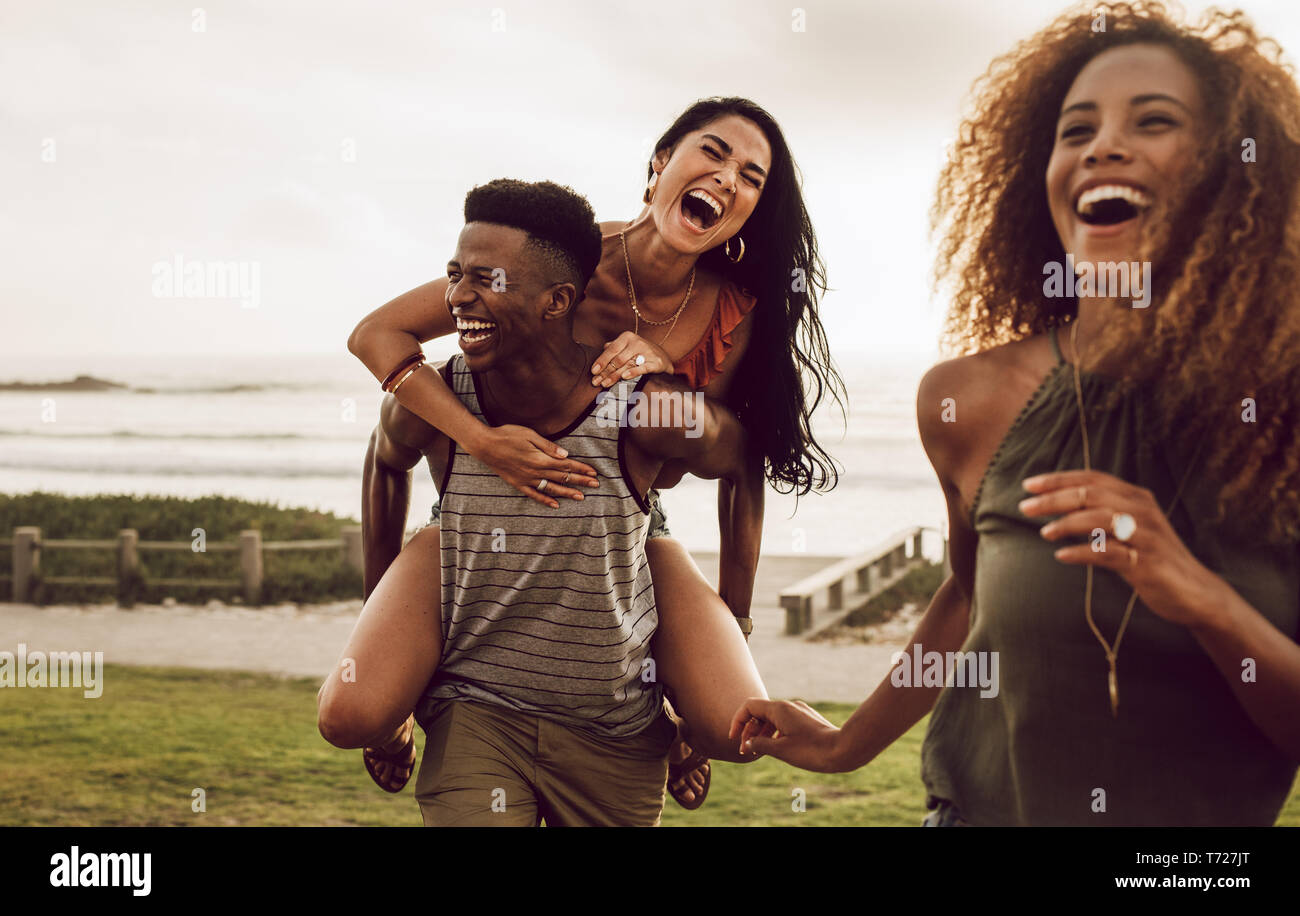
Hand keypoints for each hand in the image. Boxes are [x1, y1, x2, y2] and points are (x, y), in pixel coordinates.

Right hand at [468, 424, 599, 508]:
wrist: (484, 445)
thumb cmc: (507, 435)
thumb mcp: (529, 435)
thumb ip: (548, 447)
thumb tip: (565, 455)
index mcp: (540, 459)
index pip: (566, 465)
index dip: (581, 468)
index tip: (593, 472)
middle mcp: (536, 472)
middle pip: (562, 477)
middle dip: (580, 481)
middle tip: (595, 485)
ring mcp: (527, 479)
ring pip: (551, 488)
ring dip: (567, 493)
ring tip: (581, 497)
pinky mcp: (518, 483)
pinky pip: (534, 495)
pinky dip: (545, 500)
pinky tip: (555, 505)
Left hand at [591, 332, 672, 387]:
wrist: (662, 357)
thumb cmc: (639, 352)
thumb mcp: (626, 346)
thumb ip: (613, 348)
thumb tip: (601, 349)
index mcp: (627, 337)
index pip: (611, 350)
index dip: (601, 361)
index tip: (593, 372)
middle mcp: (637, 342)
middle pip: (617, 359)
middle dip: (605, 372)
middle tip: (596, 382)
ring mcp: (647, 352)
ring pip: (627, 365)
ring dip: (614, 376)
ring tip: (605, 384)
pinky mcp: (656, 362)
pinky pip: (642, 368)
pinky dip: (633, 372)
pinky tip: (624, 377)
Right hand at [727, 698, 842, 771]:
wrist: (843, 749)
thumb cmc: (811, 751)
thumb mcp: (781, 750)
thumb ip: (760, 745)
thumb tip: (748, 743)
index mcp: (779, 709)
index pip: (749, 707)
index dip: (738, 721)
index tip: (734, 738)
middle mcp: (788, 706)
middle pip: (759, 713)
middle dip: (749, 731)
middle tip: (745, 750)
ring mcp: (799, 712)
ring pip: (772, 718)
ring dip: (761, 733)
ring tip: (757, 751)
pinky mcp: (807, 719)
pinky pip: (784, 722)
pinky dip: (774, 732)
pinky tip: (775, 747)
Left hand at [1022, 469, 1230, 628]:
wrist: (1195, 592)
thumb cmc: (1152, 558)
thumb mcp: (1128, 530)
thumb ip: (1101, 514)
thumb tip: (1058, 506)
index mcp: (1136, 498)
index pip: (1092, 479)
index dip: (1059, 479)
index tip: (1028, 485)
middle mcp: (1143, 511)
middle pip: (1092, 495)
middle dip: (1055, 499)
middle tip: (1025, 507)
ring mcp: (1147, 536)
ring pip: (1101, 519)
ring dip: (1067, 524)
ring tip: (1044, 532)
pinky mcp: (1147, 563)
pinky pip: (1110, 553)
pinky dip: (1084, 552)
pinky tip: (1062, 556)